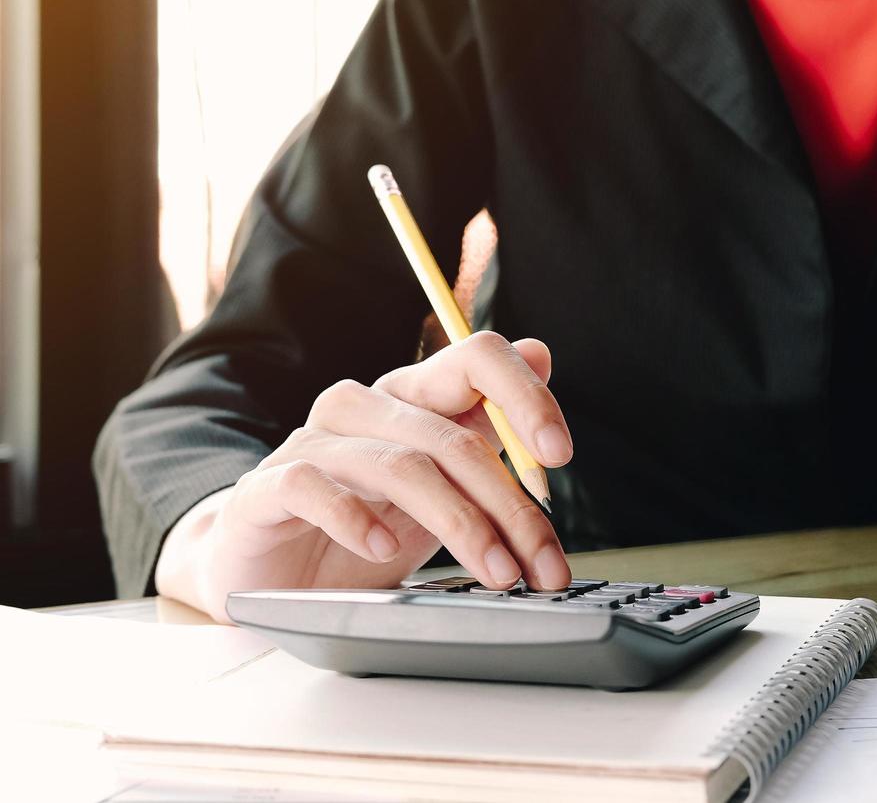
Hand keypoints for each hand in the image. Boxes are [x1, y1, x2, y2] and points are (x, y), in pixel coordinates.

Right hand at [155, 333, 573, 621]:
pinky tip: (382, 552)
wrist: (271, 573)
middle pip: (452, 436)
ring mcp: (314, 443)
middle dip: (511, 506)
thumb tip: (542, 353)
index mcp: (415, 395)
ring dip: (460, 526)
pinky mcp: (266, 487)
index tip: (559, 455)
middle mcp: (366, 407)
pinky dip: (355, 520)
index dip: (524, 397)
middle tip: (543, 564)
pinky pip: (313, 487)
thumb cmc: (367, 524)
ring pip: (402, 468)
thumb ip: (489, 428)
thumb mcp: (444, 486)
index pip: (476, 358)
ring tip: (495, 574)